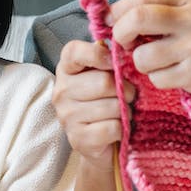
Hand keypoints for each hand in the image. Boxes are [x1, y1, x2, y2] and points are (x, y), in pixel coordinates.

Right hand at [53, 39, 134, 170]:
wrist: (99, 140)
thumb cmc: (105, 99)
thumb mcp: (105, 73)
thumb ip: (110, 58)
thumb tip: (121, 50)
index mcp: (66, 68)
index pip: (75, 52)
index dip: (98, 55)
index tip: (114, 63)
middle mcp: (61, 91)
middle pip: (104, 82)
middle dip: (125, 90)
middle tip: (128, 96)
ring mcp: (67, 116)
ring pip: (112, 107)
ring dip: (126, 111)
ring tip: (121, 113)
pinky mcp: (78, 139)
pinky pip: (112, 128)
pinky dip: (122, 129)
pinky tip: (116, 129)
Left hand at [109, 0, 190, 105]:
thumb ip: (160, 11)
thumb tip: (114, 18)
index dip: (119, 11)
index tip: (112, 23)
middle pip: (137, 19)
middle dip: (121, 34)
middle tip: (122, 44)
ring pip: (142, 56)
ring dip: (142, 64)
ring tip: (159, 63)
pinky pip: (157, 78)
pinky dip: (159, 80)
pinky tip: (176, 75)